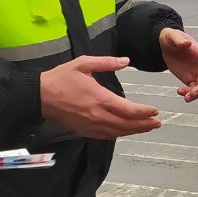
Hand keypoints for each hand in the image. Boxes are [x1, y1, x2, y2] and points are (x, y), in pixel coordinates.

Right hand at [40, 55, 161, 139]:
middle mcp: (98, 116)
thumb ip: (107, 62)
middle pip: (126, 125)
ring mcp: (91, 126)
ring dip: (134, 131)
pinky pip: (106, 136)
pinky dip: (119, 134)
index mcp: (100, 98)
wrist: (40, 96)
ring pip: (118, 132)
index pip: (128, 110)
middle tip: (157, 123)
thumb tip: (126, 61)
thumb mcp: (83, 63)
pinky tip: (126, 131)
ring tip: (147, 128)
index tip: (155, 111)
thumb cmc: (61, 78)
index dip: (144, 112)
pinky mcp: (84, 132)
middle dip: (144, 125)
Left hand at [159, 28, 197, 101]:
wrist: (164, 44)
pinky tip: (180, 92)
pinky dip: (188, 93)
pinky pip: (192, 88)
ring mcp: (195, 72)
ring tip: (186, 97)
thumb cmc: (171, 38)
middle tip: (192, 94)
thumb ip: (180, 40)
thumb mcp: (173, 36)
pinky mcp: (188, 78)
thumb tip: (187, 43)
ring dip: (195, 94)